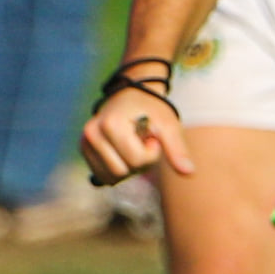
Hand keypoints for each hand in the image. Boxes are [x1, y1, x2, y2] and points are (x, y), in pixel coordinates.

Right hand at [80, 85, 194, 184]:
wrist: (134, 96)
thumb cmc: (153, 109)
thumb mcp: (169, 126)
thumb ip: (177, 149)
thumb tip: (189, 173)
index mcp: (110, 124)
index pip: (136, 160)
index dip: (152, 153)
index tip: (152, 136)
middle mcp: (91, 133)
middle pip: (121, 172)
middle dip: (139, 163)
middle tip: (142, 141)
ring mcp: (84, 142)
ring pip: (111, 177)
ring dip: (128, 168)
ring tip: (132, 146)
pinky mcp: (84, 149)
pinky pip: (103, 175)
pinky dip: (118, 170)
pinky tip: (123, 152)